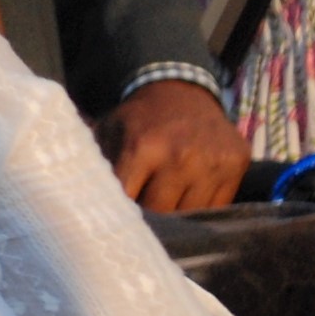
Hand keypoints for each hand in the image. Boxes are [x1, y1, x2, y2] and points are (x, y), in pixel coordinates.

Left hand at [100, 80, 247, 212]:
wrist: (180, 90)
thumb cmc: (138, 120)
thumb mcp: (109, 132)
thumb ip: (93, 163)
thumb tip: (77, 197)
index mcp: (142, 147)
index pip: (128, 201)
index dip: (120, 217)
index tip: (115, 225)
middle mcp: (180, 156)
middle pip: (161, 214)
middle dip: (149, 220)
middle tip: (141, 223)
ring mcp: (212, 162)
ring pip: (192, 216)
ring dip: (178, 217)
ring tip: (166, 211)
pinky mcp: (237, 163)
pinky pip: (219, 207)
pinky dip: (203, 210)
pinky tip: (190, 201)